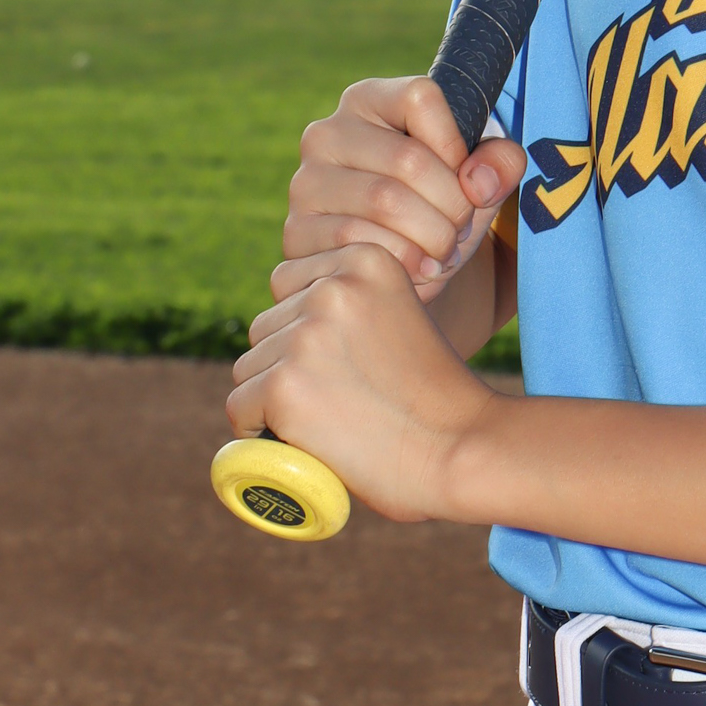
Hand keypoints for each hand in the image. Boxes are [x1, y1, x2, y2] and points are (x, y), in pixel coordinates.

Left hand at [227, 244, 502, 523]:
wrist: (465, 448)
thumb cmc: (438, 397)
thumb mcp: (401, 316)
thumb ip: (354, 306)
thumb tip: (291, 323)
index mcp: (366, 258)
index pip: (289, 283)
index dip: (305, 329)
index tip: (343, 363)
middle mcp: (332, 287)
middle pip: (266, 326)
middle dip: (288, 364)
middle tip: (340, 400)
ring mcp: (306, 335)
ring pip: (250, 367)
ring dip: (274, 397)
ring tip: (331, 421)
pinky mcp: (284, 385)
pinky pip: (240, 407)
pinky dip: (259, 430)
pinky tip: (301, 439)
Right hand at [279, 75, 527, 297]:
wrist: (406, 269)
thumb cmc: (443, 208)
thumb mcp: (483, 180)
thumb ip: (501, 163)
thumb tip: (479, 183)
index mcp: (368, 100)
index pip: (420, 97)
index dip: (456, 145)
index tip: (466, 179)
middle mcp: (326, 133)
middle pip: (408, 159)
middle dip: (452, 206)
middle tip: (461, 232)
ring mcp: (306, 183)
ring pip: (385, 203)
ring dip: (431, 238)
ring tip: (443, 252)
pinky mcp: (297, 231)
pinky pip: (358, 243)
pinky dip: (402, 262)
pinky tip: (417, 270)